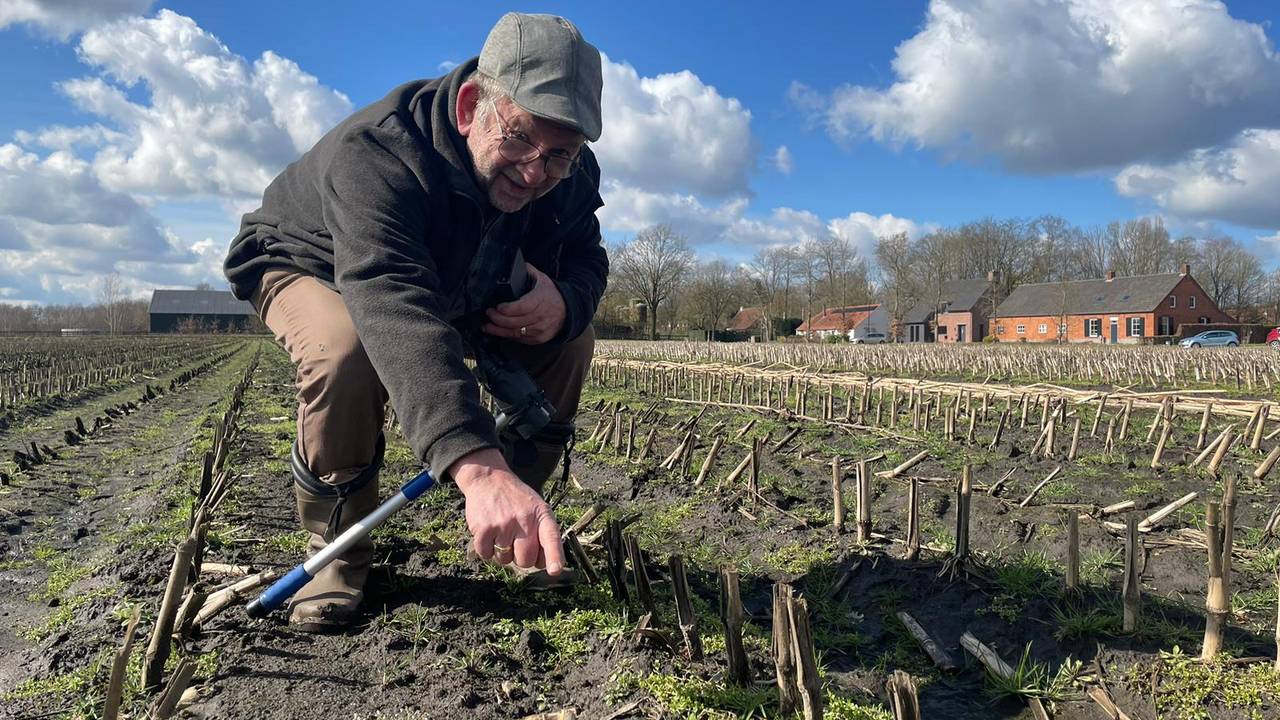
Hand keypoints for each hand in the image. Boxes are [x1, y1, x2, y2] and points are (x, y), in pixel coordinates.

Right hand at [449, 448, 564, 573]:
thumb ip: (544, 533)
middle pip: (526, 560)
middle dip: (521, 558)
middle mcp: (524, 520)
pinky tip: (489, 532)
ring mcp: (503, 525)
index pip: (551, 538)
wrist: (488, 479)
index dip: (554, 556)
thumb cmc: (516, 499)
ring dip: (502, 552)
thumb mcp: (536, 507)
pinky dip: (486, 549)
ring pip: (505, 560)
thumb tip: (547, 565)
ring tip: (501, 531)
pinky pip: (486, 555)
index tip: (554, 570)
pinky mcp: (484, 529)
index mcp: (541, 514)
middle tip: (516, 542)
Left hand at [482, 263, 565, 343]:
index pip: (521, 307)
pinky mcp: (539, 338)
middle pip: (514, 322)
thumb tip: (516, 264)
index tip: (497, 306)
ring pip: (515, 333)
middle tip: (489, 313)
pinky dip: (508, 336)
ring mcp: (540, 329)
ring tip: (487, 326)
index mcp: (540, 299)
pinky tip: (500, 331)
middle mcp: (541, 316)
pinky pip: (520, 339)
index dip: (506, 309)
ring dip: (498, 330)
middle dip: (497, 319)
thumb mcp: (542, 279)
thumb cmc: (552, 295)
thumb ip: (528, 271)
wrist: (568, 311)